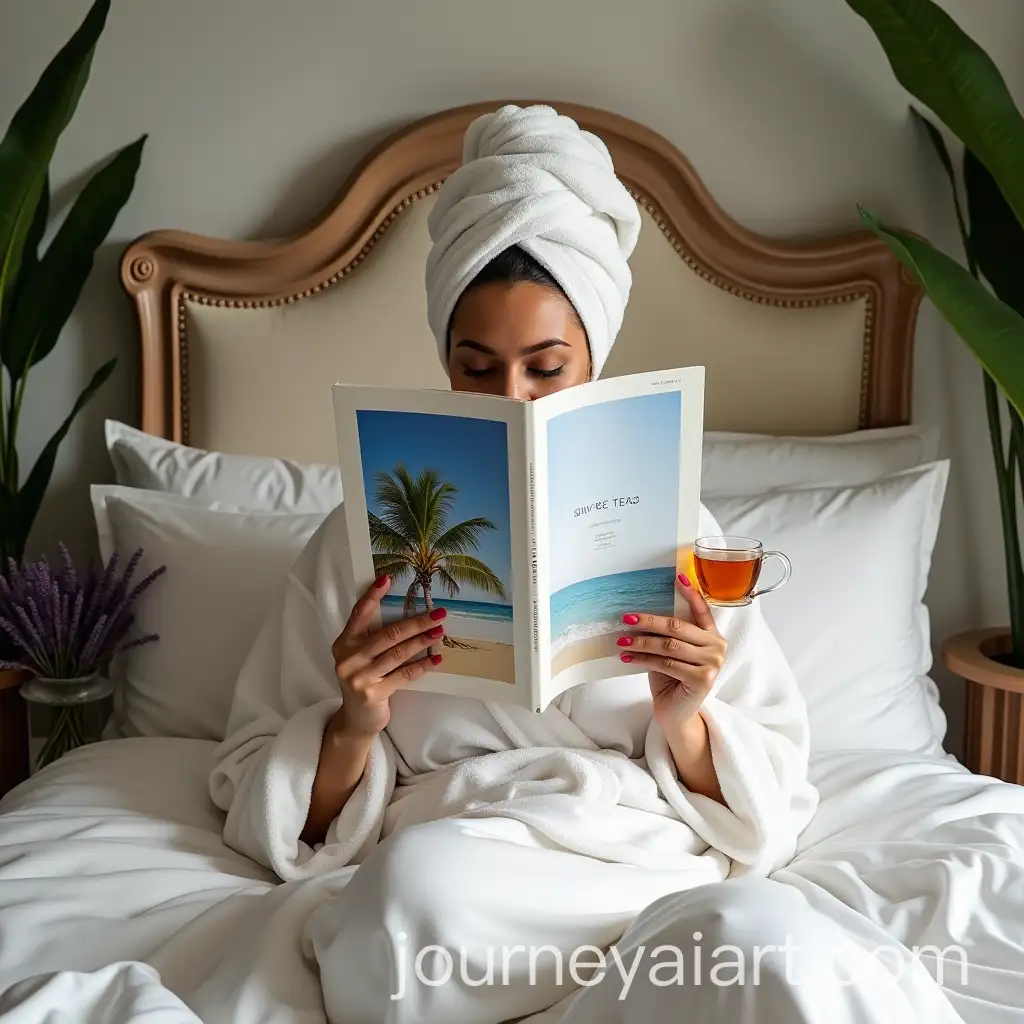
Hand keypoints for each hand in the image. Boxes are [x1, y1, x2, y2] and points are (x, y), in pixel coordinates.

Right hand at [330, 574, 445, 738]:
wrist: (355, 721)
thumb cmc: (363, 680)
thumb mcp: (360, 657)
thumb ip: (372, 638)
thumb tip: (407, 616)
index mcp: (344, 643)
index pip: (359, 614)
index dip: (373, 596)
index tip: (387, 579)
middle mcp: (349, 658)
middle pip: (388, 634)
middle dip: (416, 622)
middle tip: (438, 612)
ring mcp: (360, 677)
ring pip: (398, 653)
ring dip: (422, 641)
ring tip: (440, 631)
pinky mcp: (374, 693)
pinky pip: (404, 675)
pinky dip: (422, 666)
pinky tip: (436, 659)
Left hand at [617, 573, 726, 733]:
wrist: (677, 713)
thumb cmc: (672, 678)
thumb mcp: (672, 651)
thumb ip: (669, 634)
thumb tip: (641, 614)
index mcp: (713, 636)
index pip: (702, 609)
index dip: (690, 592)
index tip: (677, 576)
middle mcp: (717, 647)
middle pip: (678, 627)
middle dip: (649, 621)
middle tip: (627, 617)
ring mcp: (712, 664)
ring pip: (669, 646)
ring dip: (641, 642)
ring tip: (621, 640)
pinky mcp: (702, 679)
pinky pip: (666, 663)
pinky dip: (643, 659)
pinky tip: (627, 657)